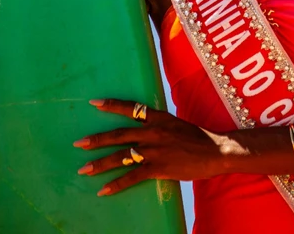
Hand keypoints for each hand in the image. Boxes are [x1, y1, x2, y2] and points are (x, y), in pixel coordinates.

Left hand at [74, 98, 224, 194]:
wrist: (214, 151)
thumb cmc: (196, 137)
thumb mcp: (176, 123)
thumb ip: (158, 126)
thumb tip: (143, 130)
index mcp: (158, 117)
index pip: (131, 108)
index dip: (112, 105)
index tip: (94, 103)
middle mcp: (153, 131)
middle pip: (119, 135)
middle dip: (97, 140)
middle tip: (79, 143)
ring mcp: (155, 150)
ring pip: (121, 157)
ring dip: (100, 164)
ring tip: (84, 169)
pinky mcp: (158, 167)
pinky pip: (132, 177)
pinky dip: (117, 184)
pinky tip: (104, 190)